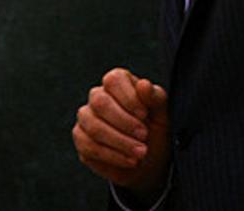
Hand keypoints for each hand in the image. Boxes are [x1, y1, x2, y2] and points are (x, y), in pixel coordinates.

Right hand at [73, 68, 170, 202]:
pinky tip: (129, 160)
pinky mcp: (81, 139)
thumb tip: (144, 85)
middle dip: (125, 122)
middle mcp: (98, 97)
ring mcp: (86, 118)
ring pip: (94, 126)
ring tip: (140, 152)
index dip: (128, 98)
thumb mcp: (162, 115)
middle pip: (100, 103)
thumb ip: (155, 98)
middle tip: (144, 136)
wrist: (149, 162)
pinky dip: (113, 156)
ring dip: (120, 142)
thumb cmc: (154, 132)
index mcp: (118, 84)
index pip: (113, 80)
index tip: (144, 114)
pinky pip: (89, 146)